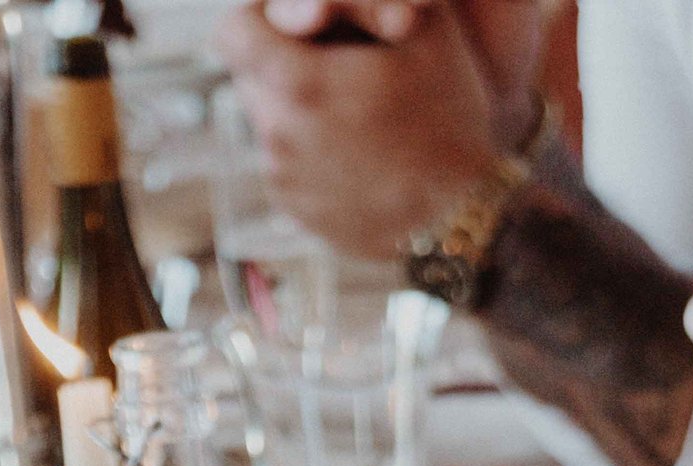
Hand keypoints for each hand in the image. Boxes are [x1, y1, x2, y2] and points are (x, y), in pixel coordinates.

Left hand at [217, 0, 523, 255]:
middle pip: (251, 76)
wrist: (460, 218)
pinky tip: (358, 157)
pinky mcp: (296, 212)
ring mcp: (283, 179)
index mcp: (297, 82)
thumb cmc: (446, 115)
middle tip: (341, 71)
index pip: (232, 31)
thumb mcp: (419, 28)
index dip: (259, 19)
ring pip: (270, 121)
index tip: (297, 26)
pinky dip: (312, 154)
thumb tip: (309, 5)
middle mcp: (276, 134)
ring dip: (300, 110)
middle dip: (283, 64)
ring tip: (357, 118)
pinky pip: (287, 165)